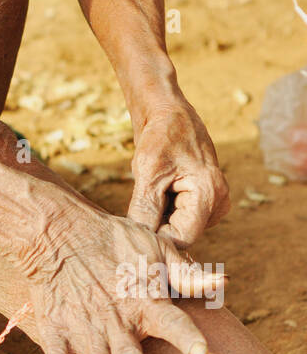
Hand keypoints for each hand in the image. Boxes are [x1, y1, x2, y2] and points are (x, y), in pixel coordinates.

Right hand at [24, 204, 221, 353]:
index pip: (171, 321)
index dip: (186, 336)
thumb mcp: (155, 246)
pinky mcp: (59, 330)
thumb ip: (185, 272)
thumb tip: (223, 283)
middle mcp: (117, 320)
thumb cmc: (113, 239)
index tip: (201, 353)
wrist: (58, 232)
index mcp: (145, 301)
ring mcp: (86, 328)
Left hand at [127, 94, 229, 245]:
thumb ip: (145, 208)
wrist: (169, 113)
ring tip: (152, 189)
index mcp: (209, 194)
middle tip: (140, 199)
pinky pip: (183, 218)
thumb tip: (139, 240)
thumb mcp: (147, 172)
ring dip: (161, 216)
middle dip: (158, 224)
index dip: (156, 237)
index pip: (182, 239)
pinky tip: (160, 190)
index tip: (134, 224)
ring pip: (180, 227)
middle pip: (182, 234)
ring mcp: (214, 202)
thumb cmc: (160, 137)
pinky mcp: (206, 201)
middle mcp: (219, 202)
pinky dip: (166, 209)